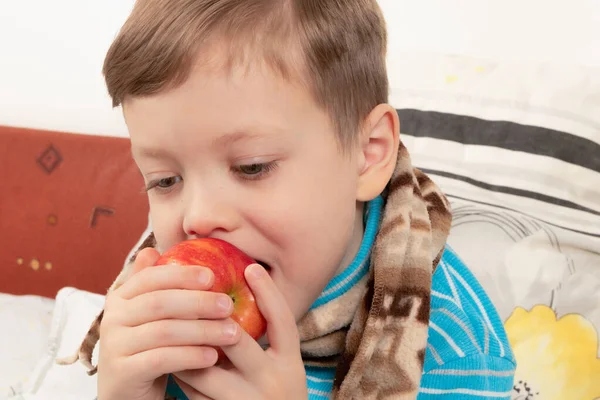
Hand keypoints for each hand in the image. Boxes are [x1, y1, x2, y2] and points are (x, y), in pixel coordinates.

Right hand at [97, 248, 241, 399]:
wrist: (126, 393)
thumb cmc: (147, 347)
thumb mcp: (150, 315)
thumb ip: (153, 286)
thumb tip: (151, 250)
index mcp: (121, 297)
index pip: (151, 277)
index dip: (181, 274)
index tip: (212, 276)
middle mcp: (112, 318)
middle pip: (160, 302)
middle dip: (199, 302)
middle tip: (229, 305)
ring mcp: (114, 345)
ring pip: (164, 331)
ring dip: (203, 331)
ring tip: (232, 332)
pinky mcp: (122, 372)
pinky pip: (161, 359)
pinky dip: (190, 356)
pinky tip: (213, 356)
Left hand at [172, 264, 307, 399]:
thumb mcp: (283, 372)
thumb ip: (270, 344)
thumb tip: (244, 300)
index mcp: (291, 366)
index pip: (283, 321)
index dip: (269, 292)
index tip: (251, 267)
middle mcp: (274, 384)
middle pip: (236, 341)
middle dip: (210, 319)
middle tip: (192, 298)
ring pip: (204, 369)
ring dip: (186, 349)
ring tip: (173, 330)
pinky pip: (194, 395)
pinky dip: (182, 377)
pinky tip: (175, 366)